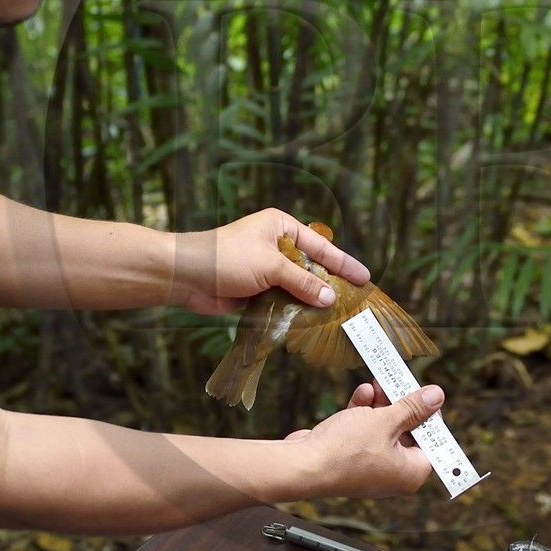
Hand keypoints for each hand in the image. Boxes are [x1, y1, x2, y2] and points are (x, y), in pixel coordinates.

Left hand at [167, 209, 369, 315]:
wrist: (187, 276)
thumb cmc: (227, 258)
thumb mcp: (271, 266)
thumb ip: (302, 282)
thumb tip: (330, 298)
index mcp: (281, 228)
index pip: (320, 246)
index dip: (343, 263)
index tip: (364, 277)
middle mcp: (276, 246)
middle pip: (311, 267)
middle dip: (329, 284)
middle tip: (355, 300)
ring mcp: (266, 270)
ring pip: (298, 287)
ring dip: (312, 301)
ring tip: (339, 316)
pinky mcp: (257, 291)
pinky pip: (283, 301)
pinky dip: (295, 311)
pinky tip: (312, 323)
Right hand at [283, 383, 444, 497]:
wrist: (302, 465)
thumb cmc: (344, 452)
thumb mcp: (385, 421)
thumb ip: (412, 408)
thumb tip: (435, 397)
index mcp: (410, 473)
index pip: (432, 442)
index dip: (430, 416)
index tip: (426, 394)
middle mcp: (392, 474)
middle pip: (407, 433)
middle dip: (400, 405)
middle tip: (398, 382)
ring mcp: (370, 466)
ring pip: (383, 429)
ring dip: (380, 404)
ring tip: (377, 383)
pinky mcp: (350, 458)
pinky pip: (364, 433)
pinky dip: (363, 413)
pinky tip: (361, 393)